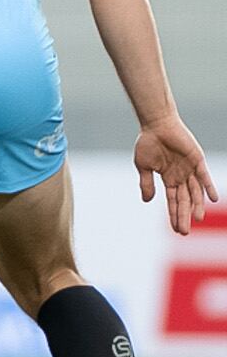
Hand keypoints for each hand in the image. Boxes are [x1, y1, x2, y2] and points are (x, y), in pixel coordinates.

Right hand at [135, 115, 217, 235]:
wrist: (156, 125)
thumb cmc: (148, 143)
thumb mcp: (143, 166)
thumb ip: (147, 183)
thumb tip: (147, 201)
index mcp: (168, 179)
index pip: (173, 201)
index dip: (174, 215)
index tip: (176, 230)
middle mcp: (181, 176)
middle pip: (184, 200)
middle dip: (184, 216)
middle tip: (185, 232)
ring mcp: (190, 169)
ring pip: (195, 192)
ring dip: (196, 205)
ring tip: (197, 219)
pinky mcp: (197, 160)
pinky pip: (204, 176)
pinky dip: (209, 187)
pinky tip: (213, 199)